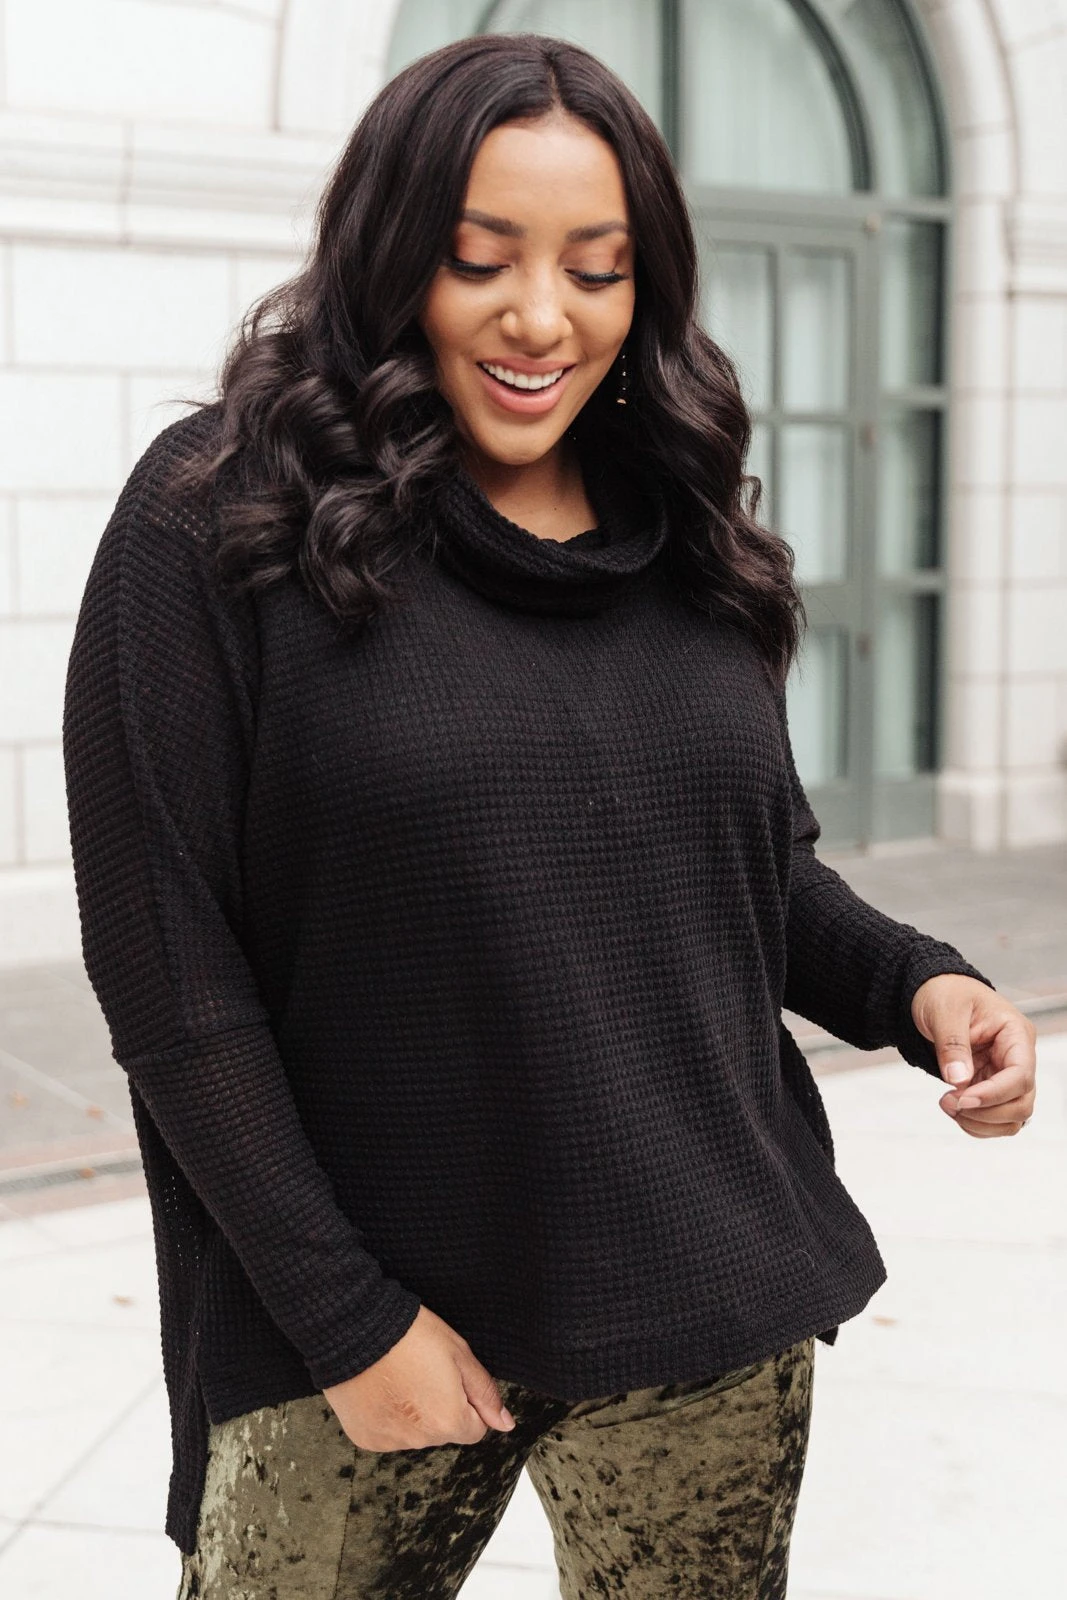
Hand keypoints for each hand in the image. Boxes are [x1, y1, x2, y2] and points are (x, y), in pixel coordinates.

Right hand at [322, 1304, 515, 1450]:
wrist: (355, 1329)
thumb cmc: (410, 1335)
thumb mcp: (459, 1353)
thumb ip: (485, 1393)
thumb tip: (506, 1424)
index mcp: (449, 1421)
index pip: (475, 1428)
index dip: (467, 1400)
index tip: (449, 1376)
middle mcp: (420, 1440)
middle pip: (444, 1431)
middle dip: (440, 1407)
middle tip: (422, 1370)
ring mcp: (390, 1441)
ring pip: (415, 1434)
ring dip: (413, 1414)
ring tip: (398, 1376)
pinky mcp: (365, 1437)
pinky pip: (388, 1433)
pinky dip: (387, 1416)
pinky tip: (380, 1388)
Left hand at [910, 973, 1036, 1137]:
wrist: (932, 992)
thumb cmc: (945, 992)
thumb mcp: (944, 1011)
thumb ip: (952, 1045)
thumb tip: (959, 1080)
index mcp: (1015, 1033)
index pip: (1021, 1076)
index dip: (994, 1094)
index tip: (963, 1099)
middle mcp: (1017, 1057)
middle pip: (1022, 1103)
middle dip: (986, 1112)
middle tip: (948, 1102)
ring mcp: (1005, 1074)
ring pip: (1012, 1117)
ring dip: (980, 1122)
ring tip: (948, 1105)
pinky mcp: (990, 1086)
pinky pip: (994, 1118)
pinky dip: (975, 1123)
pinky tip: (954, 1109)